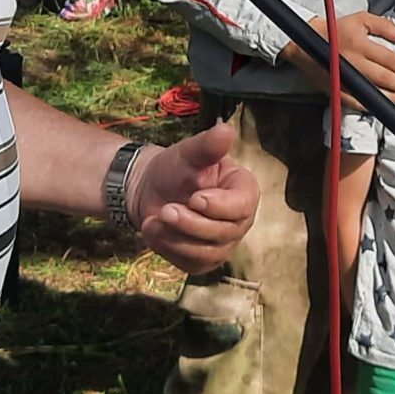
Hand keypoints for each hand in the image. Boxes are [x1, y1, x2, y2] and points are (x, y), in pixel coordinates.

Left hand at [132, 122, 258, 273]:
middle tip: (165, 209)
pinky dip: (168, 249)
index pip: (242, 206)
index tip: (194, 197)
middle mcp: (240, 221)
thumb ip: (208, 145)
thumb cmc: (175, 168)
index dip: (219, 206)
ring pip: (206, 253)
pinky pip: (190, 263)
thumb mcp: (189, 153)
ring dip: (176, 238)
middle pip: (224, 233)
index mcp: (243, 191)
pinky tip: (155, 232)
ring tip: (154, 220)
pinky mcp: (204, 261)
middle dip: (190, 224)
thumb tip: (226, 130)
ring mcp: (223, 244)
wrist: (151, 189)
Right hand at [283, 12, 394, 106]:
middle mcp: (353, 62)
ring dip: (391, 96)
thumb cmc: (335, 30)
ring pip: (373, 92)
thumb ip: (383, 25)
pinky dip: (370, 105)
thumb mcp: (361, 19)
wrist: (306, 42)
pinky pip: (356, 102)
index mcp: (360, 44)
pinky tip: (380, 104)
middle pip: (384, 77)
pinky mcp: (336, 89)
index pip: (389, 60)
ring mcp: (344, 78)